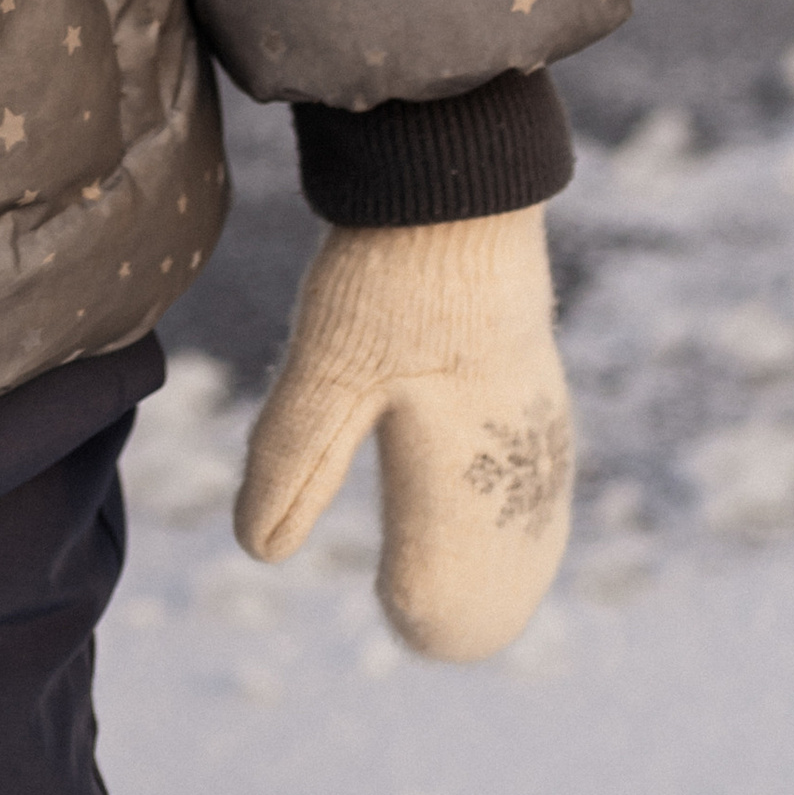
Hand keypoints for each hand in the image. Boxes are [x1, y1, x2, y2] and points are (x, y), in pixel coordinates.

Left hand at [234, 209, 572, 660]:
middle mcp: (519, 458)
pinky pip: (533, 478)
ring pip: (526, 523)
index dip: (425, 611)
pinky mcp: (531, 381)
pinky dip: (508, 516)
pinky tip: (495, 519)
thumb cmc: (390, 273)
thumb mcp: (325, 365)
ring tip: (453, 594)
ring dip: (492, 560)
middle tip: (421, 622)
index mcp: (469, 472)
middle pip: (507, 565)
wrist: (457, 172)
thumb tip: (256, 549)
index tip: (394, 609)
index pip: (460, 588)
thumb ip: (293, 460)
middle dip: (467, 598)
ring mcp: (536, 417)